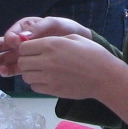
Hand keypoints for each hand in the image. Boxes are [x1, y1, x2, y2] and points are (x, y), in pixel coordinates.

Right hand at [0, 16, 91, 75]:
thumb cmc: (66, 29)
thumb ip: (39, 28)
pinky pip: (16, 67)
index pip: (13, 32)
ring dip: (0, 61)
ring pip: (8, 57)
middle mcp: (22, 40)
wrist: (79, 44)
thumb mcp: (54, 24)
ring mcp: (25, 53)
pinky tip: (4, 72)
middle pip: (5, 44)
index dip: (10, 37)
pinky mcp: (29, 64)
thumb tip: (23, 36)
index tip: (12, 41)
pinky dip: (9, 70)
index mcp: (26, 27)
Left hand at [11, 33, 126, 99]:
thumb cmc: (93, 54)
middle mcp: (46, 61)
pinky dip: (37, 83)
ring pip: (25, 76)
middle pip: (22, 62)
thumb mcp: (74, 38)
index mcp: (51, 45)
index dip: (27, 48)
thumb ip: (53, 40)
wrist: (105, 77)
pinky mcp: (52, 90)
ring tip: (42, 71)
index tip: (34, 50)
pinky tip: (48, 80)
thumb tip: (39, 44)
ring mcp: (48, 77)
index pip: (23, 47)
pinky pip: (34, 87)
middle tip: (37, 61)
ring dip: (31, 73)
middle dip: (27, 61)